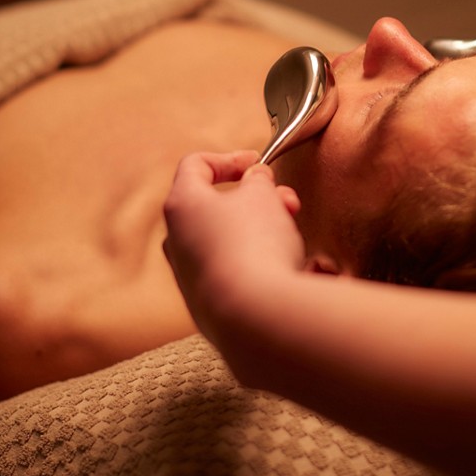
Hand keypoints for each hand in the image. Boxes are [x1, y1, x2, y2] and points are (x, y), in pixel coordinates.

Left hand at [163, 150, 305, 342]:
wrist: (254, 318)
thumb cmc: (253, 247)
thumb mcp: (262, 196)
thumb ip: (258, 181)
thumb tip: (254, 180)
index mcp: (182, 205)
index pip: (196, 165)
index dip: (230, 158)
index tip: (259, 165)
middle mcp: (178, 242)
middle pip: (217, 208)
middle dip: (258, 201)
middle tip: (288, 203)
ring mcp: (191, 279)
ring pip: (231, 243)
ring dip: (265, 233)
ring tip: (297, 240)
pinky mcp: (210, 308)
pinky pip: (241, 276)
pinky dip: (265, 267)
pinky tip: (295, 272)